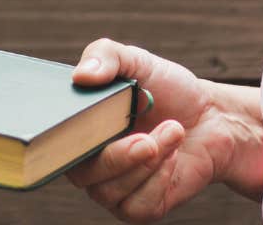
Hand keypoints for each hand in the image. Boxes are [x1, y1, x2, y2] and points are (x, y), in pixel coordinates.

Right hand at [65, 38, 262, 222]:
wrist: (211, 117)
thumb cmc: (168, 90)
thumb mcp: (137, 60)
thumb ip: (106, 55)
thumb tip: (81, 75)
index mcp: (78, 129)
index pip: (51, 143)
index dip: (59, 140)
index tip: (86, 126)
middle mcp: (89, 162)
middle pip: (81, 174)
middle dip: (117, 157)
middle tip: (147, 140)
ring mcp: (112, 188)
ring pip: (111, 192)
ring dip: (148, 163)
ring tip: (172, 131)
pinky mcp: (139, 207)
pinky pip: (137, 206)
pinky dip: (159, 180)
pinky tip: (173, 156)